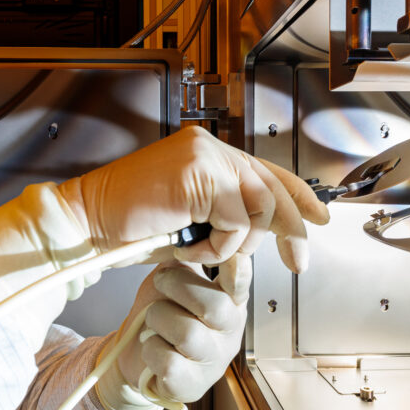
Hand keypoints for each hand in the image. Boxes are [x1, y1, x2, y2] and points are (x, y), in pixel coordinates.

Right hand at [57, 126, 328, 272]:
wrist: (89, 224)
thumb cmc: (131, 227)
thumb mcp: (191, 223)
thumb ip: (226, 217)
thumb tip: (263, 235)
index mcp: (208, 154)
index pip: (267, 170)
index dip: (298, 195)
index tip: (320, 218)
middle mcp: (210, 147)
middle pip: (272, 188)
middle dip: (290, 230)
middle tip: (297, 261)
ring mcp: (205, 156)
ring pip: (257, 205)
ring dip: (237, 243)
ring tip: (205, 252)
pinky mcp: (200, 173)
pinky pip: (234, 220)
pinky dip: (216, 246)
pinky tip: (188, 248)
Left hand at [96, 256, 250, 409]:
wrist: (135, 357)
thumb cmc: (161, 314)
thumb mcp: (174, 279)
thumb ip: (187, 259)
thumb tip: (190, 233)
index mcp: (230, 302)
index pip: (241, 285)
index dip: (239, 272)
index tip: (232, 257)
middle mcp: (229, 332)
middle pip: (213, 305)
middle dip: (177, 285)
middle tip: (161, 282)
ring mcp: (214, 361)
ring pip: (187, 332)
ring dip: (158, 319)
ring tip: (153, 320)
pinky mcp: (194, 385)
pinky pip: (169, 362)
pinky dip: (151, 350)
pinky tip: (153, 348)